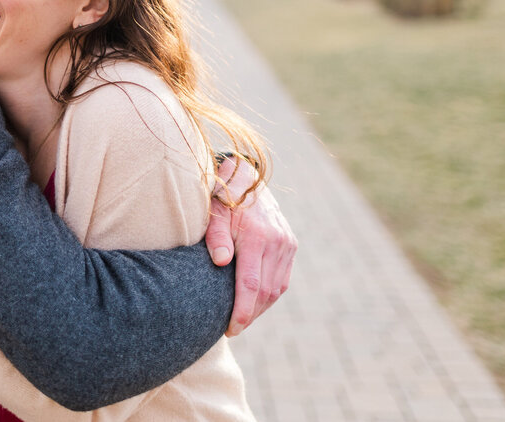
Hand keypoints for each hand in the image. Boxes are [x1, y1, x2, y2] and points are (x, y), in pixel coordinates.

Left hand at [205, 159, 296, 335]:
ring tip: (241, 318)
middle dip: (249, 314)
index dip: (242, 311)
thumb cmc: (222, 198)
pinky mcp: (291, 244)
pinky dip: (269, 294)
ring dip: (260, 307)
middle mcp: (278, 242)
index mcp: (258, 237)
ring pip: (277, 289)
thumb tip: (220, 261)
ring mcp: (287, 243)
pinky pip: (282, 279)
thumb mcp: (214, 213)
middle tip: (231, 328)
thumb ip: (216, 236)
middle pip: (266, 292)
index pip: (251, 285)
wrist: (245, 176)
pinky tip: (254, 302)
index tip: (230, 329)